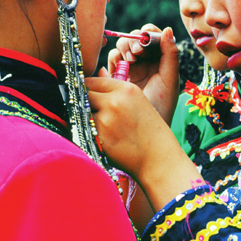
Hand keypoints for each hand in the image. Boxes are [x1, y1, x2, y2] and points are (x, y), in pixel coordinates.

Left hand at [86, 76, 201, 208]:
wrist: (159, 159)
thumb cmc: (150, 134)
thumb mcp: (139, 104)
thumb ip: (116, 92)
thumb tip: (92, 80)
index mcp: (127, 90)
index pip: (94, 80)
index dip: (89, 89)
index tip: (89, 98)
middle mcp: (115, 101)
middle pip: (84, 94)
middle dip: (85, 103)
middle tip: (95, 115)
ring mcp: (106, 118)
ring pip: (82, 113)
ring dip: (87, 119)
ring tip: (104, 129)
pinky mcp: (99, 136)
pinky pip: (84, 129)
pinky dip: (89, 133)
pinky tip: (105, 140)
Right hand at [107, 25, 179, 124]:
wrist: (145, 126)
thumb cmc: (162, 104)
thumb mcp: (169, 79)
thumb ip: (170, 54)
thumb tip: (167, 29)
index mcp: (160, 58)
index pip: (153, 36)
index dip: (148, 33)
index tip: (146, 39)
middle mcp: (145, 60)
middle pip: (136, 38)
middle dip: (135, 40)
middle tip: (137, 52)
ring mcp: (130, 66)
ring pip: (123, 46)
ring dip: (124, 47)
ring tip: (129, 61)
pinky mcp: (117, 74)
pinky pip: (113, 58)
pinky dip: (115, 58)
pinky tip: (120, 66)